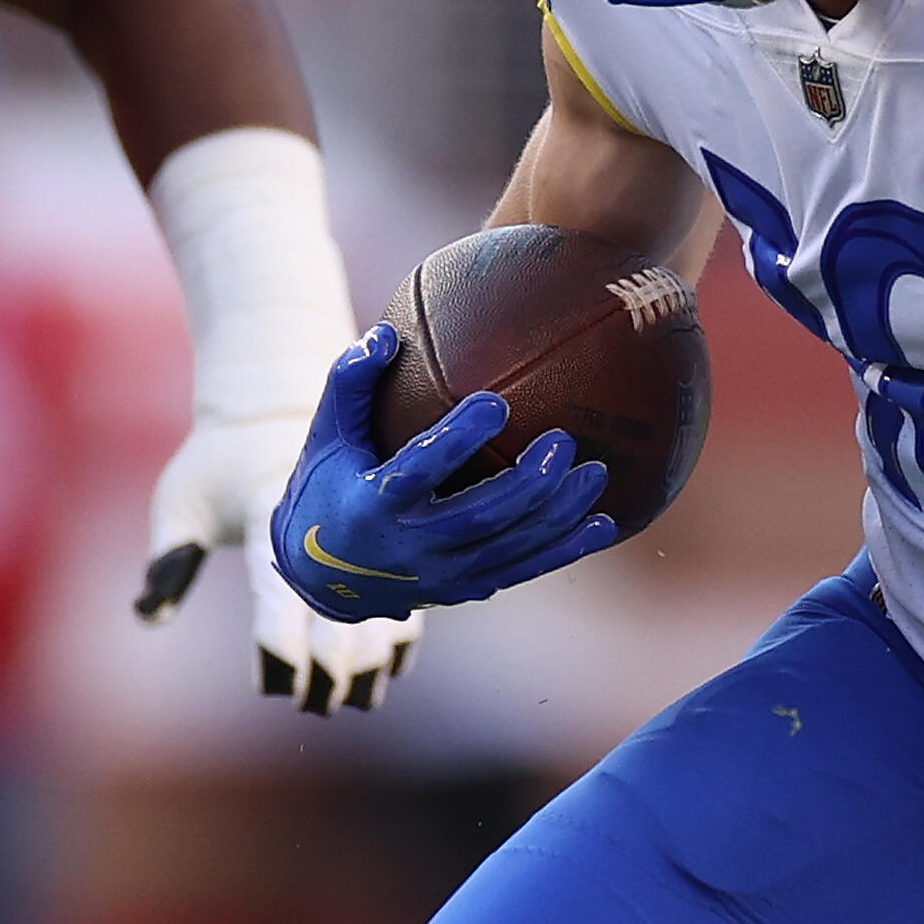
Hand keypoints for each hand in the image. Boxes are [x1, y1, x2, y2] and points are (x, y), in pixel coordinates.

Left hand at [139, 398, 420, 716]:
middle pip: (341, 612)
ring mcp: (363, 537)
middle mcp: (327, 529)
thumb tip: (147, 616)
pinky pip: (405, 599)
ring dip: (370, 665)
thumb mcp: (181, 499)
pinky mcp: (385, 545)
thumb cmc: (219, 461)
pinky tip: (385, 673)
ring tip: (352, 700)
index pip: (278, 589)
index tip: (280, 683)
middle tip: (314, 706)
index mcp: (273, 517)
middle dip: (332, 668)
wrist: (280, 402)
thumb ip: (167, 558)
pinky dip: (397, 641)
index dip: (280, 638)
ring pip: (382, 612)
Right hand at [263, 326, 613, 645]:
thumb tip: (386, 334)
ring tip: (595, 474)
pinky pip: (521, 571)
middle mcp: (408, 547)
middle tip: (564, 442)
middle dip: (527, 484)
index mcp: (373, 503)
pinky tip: (602, 525)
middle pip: (478, 518)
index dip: (457, 439)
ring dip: (557, 516)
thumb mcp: (327, 434)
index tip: (496, 403)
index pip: (419, 470)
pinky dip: (563, 551)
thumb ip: (350, 382)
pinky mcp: (462, 590)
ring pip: (508, 548)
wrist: (321, 576)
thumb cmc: (327, 486)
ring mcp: (439, 575)